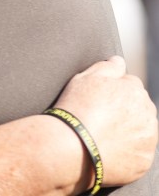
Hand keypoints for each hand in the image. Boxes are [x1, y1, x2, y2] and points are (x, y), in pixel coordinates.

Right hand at [53, 56, 157, 186]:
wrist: (72, 147)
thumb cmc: (76, 109)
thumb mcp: (85, 78)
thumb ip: (107, 66)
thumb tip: (118, 61)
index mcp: (135, 90)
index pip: (129, 85)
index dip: (112, 91)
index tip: (98, 100)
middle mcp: (148, 114)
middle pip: (138, 108)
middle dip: (124, 110)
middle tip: (99, 117)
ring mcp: (148, 139)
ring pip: (141, 130)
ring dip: (128, 130)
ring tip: (102, 135)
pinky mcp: (144, 161)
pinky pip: (138, 153)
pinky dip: (127, 152)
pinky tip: (107, 149)